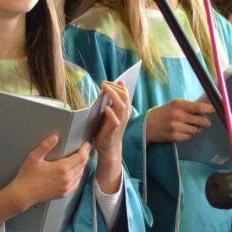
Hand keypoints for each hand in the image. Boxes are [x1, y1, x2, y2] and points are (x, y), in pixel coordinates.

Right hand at [0, 134, 91, 231]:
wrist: (23, 195)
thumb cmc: (27, 176)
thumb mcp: (34, 158)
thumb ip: (45, 146)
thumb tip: (55, 137)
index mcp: (62, 168)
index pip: (81, 157)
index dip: (85, 150)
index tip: (86, 144)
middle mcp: (67, 178)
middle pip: (82, 165)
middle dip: (85, 156)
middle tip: (84, 149)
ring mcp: (66, 187)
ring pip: (80, 174)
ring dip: (82, 166)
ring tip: (81, 159)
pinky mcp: (64, 193)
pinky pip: (76, 183)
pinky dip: (78, 176)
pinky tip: (75, 172)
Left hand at [94, 80, 129, 194]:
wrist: (108, 152)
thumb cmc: (107, 133)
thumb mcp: (109, 117)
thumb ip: (110, 105)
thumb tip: (107, 90)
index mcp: (123, 113)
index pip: (126, 96)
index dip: (122, 87)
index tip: (118, 80)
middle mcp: (123, 117)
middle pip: (125, 99)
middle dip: (117, 89)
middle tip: (106, 82)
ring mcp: (119, 124)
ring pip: (121, 107)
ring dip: (113, 96)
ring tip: (105, 89)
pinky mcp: (112, 132)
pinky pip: (114, 121)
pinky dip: (111, 113)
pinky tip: (106, 107)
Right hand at [145, 98, 213, 142]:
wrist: (147, 125)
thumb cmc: (164, 113)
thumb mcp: (174, 105)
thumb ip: (189, 106)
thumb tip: (207, 108)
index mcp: (178, 104)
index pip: (198, 107)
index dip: (209, 109)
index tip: (214, 110)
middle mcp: (177, 115)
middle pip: (200, 120)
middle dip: (205, 122)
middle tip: (206, 122)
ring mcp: (175, 126)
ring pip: (196, 130)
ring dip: (195, 129)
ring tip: (188, 126)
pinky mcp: (174, 136)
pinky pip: (189, 136)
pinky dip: (188, 134)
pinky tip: (181, 131)